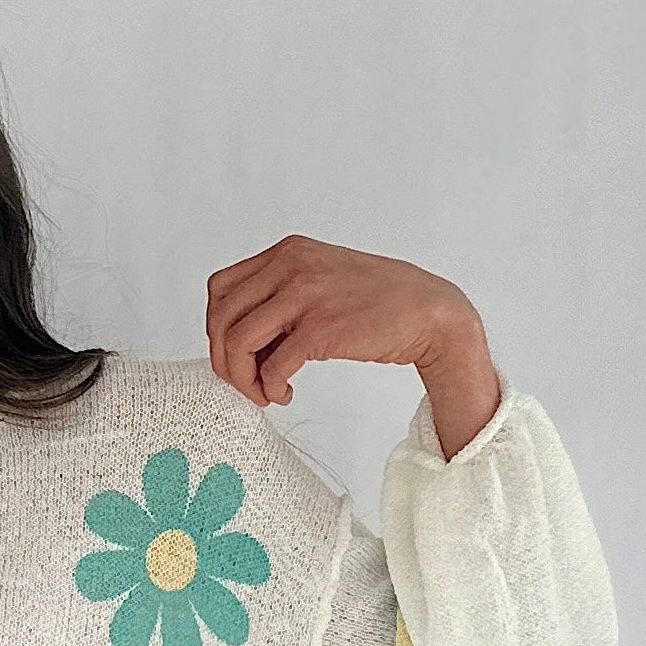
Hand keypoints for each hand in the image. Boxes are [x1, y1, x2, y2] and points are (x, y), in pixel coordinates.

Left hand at [204, 238, 500, 456]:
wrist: (428, 311)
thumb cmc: (376, 302)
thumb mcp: (320, 280)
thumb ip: (281, 297)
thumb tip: (240, 339)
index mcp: (287, 252)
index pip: (220, 289)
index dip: (217, 328)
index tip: (236, 354)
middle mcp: (291, 265)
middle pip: (221, 317)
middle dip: (224, 360)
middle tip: (245, 382)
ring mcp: (305, 294)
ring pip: (238, 342)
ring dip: (243, 379)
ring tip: (265, 393)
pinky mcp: (322, 328)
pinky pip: (272, 366)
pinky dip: (270, 388)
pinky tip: (286, 393)